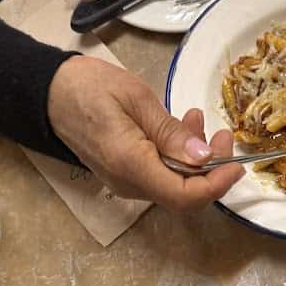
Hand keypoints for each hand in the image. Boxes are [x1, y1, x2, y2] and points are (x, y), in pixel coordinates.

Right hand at [47, 55, 243, 210]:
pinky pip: (161, 175)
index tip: (236, 163)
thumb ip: (171, 132)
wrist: (48, 92)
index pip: (185, 196)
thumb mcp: (137, 100)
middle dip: (212, 169)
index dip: (217, 185)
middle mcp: (129, 184)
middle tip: (223, 135)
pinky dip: (179, 156)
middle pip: (184, 195)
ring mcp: (126, 182)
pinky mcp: (125, 175)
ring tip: (198, 119)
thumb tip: (204, 158)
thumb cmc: (88, 88)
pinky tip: (182, 126)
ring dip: (196, 159)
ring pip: (175, 185)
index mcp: (132, 165)